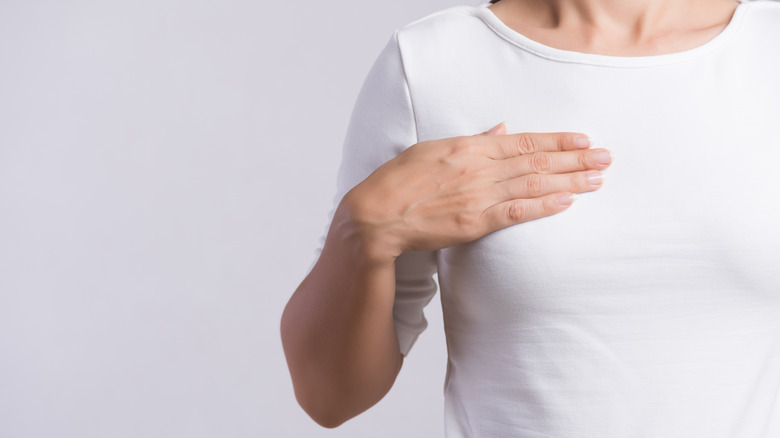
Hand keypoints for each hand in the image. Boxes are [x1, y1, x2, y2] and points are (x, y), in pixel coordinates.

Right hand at [338, 123, 611, 263]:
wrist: (377, 215)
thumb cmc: (399, 180)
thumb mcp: (432, 149)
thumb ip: (471, 140)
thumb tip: (499, 129)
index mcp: (468, 147)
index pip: (523, 141)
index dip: (556, 141)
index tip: (583, 140)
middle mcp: (478, 169)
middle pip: (536, 162)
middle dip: (575, 160)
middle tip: (606, 158)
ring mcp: (478, 196)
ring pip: (533, 185)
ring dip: (569, 181)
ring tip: (598, 179)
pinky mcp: (474, 223)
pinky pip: (516, 213)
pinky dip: (543, 207)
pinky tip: (567, 202)